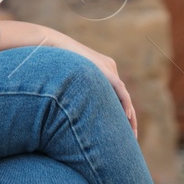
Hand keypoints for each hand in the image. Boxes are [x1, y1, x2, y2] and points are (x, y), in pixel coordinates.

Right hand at [0, 21, 137, 137]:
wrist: (50, 44)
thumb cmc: (52, 62)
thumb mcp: (68, 80)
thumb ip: (77, 91)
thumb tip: (68, 113)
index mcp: (101, 71)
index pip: (116, 97)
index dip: (120, 114)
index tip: (121, 131)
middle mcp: (108, 68)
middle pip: (123, 98)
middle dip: (128, 119)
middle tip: (132, 139)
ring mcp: (109, 68)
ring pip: (124, 96)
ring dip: (130, 116)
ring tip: (131, 135)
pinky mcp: (106, 69)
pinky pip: (120, 91)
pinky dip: (124, 104)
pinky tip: (126, 118)